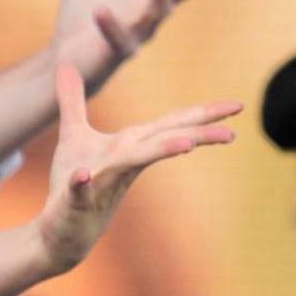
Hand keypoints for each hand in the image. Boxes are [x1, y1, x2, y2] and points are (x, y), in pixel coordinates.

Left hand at [32, 63, 235, 271]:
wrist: (58, 231)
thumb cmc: (72, 181)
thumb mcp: (73, 135)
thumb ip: (73, 100)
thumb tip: (67, 63)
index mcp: (130, 144)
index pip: (171, 124)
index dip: (203, 113)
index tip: (237, 105)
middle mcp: (122, 161)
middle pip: (163, 141)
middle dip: (197, 132)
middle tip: (233, 132)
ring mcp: (101, 183)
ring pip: (131, 162)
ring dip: (158, 151)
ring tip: (187, 144)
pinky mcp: (76, 202)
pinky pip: (79, 190)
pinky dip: (81, 183)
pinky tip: (83, 176)